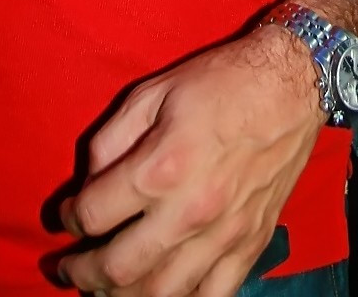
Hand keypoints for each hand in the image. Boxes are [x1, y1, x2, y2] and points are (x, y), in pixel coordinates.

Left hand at [58, 27, 325, 296]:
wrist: (291, 85)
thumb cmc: (220, 82)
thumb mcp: (154, 92)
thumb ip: (111, 139)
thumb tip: (89, 182)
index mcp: (161, 166)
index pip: (93, 213)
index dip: (68, 219)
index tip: (65, 216)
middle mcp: (190, 211)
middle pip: (118, 268)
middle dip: (83, 272)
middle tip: (69, 267)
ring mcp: (223, 235)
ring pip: (160, 295)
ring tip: (104, 288)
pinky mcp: (251, 245)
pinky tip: (161, 294)